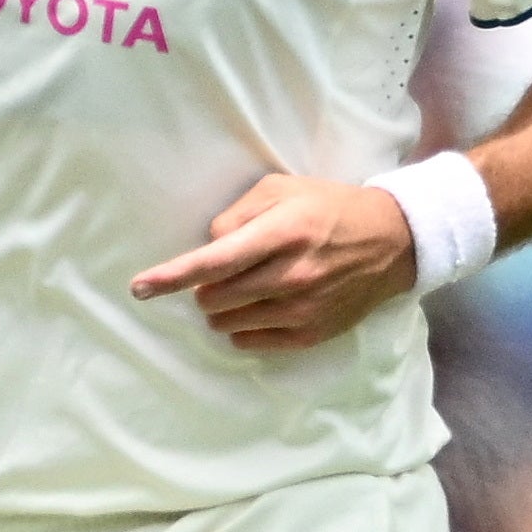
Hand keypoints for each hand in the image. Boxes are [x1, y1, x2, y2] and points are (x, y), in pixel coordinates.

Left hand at [130, 174, 420, 352]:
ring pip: (228, 323)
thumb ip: (237, 215)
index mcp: (282, 233)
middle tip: (225, 270)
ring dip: (223, 307)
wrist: (391, 242)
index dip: (172, 276)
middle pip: (215, 296)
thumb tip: (209, 246)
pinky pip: (251, 342)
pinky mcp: (311, 334)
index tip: (139, 288)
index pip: (214, 261)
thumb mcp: (282, 189)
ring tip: (247, 285)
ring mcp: (303, 309)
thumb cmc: (328, 208)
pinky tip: (260, 305)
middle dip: (206, 285)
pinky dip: (243, 326)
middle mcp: (292, 275)